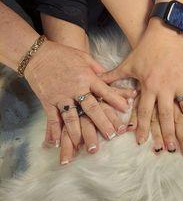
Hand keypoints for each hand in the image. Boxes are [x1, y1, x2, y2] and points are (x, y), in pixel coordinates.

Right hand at [25, 40, 132, 159]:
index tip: (127, 110)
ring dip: (81, 134)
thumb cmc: (63, 54)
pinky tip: (59, 144)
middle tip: (112, 136)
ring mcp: (61, 96)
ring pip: (73, 118)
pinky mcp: (48, 101)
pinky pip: (53, 119)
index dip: (117, 100)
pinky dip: (55, 132)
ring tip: (89, 147)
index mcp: (87, 77)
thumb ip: (97, 68)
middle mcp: (76, 88)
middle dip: (103, 123)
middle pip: (92, 109)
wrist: (37, 54)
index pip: (105, 90)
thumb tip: (110, 77)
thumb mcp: (84, 57)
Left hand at [101, 21, 182, 151]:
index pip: (145, 112)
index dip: (144, 128)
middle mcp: (165, 87)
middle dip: (170, 133)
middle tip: (172, 148)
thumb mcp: (127, 64)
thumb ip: (112, 77)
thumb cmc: (144, 50)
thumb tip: (96, 82)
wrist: (163, 34)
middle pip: (168, 114)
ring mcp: (181, 82)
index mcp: (149, 86)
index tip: (143, 143)